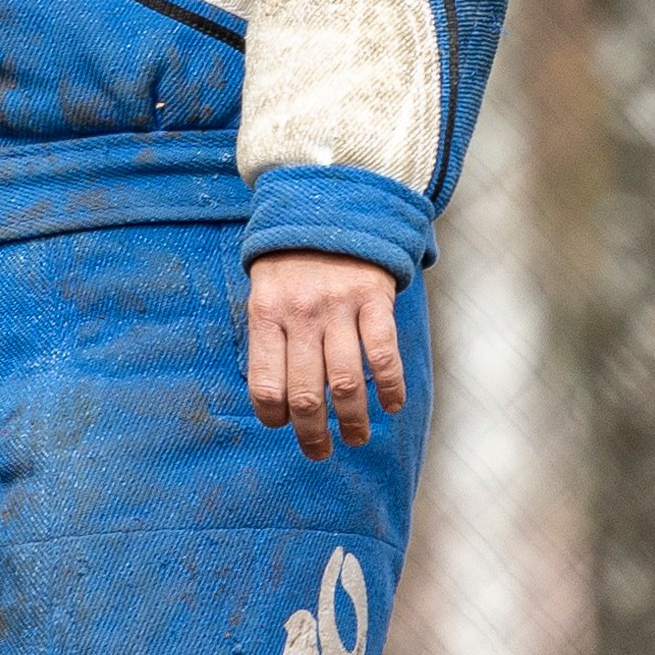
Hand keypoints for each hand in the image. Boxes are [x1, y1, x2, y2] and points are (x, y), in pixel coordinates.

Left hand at [246, 251, 405, 458]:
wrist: (330, 203)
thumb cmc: (291, 258)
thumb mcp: (264, 288)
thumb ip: (268, 336)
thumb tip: (273, 397)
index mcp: (266, 313)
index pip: (265, 385)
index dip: (273, 416)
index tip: (283, 426)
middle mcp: (300, 314)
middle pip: (306, 394)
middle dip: (313, 434)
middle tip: (320, 452)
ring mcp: (338, 307)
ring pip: (345, 383)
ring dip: (353, 421)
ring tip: (356, 438)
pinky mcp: (373, 299)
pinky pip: (383, 354)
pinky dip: (390, 386)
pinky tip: (391, 404)